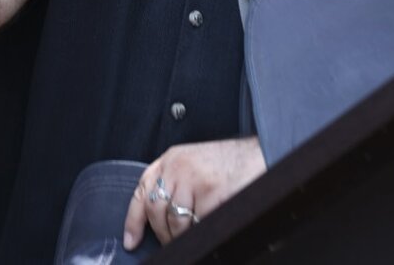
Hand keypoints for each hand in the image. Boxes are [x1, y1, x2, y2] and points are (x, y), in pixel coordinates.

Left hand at [123, 136, 265, 248]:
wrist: (261, 152)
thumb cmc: (231, 162)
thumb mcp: (195, 163)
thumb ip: (175, 182)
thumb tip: (160, 218)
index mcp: (172, 159)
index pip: (143, 191)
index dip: (134, 220)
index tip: (131, 241)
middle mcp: (178, 167)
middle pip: (156, 212)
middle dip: (163, 234)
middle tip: (173, 241)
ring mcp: (194, 179)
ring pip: (176, 223)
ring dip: (184, 236)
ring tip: (197, 231)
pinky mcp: (211, 193)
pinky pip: (199, 225)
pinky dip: (204, 230)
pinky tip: (213, 221)